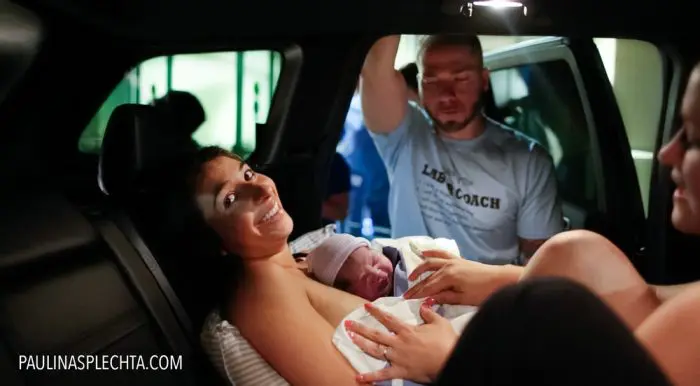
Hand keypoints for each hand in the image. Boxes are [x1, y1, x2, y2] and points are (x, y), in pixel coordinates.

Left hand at [345, 299, 457, 383]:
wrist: (451, 360)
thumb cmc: (446, 342)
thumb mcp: (440, 322)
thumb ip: (429, 314)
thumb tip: (423, 305)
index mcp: (407, 330)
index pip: (387, 318)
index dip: (376, 312)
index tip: (365, 305)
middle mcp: (398, 343)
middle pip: (376, 334)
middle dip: (360, 328)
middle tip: (348, 324)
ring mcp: (397, 357)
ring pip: (375, 351)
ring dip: (362, 345)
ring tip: (351, 339)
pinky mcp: (400, 371)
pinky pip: (383, 375)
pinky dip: (370, 377)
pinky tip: (358, 377)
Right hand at [403, 249, 517, 304]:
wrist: (500, 279)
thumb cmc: (483, 292)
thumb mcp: (463, 298)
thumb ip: (445, 297)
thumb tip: (428, 300)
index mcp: (448, 277)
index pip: (428, 287)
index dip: (417, 294)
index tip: (406, 300)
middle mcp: (448, 266)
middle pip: (427, 276)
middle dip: (416, 286)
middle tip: (406, 294)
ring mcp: (453, 261)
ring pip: (430, 263)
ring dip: (419, 269)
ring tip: (412, 276)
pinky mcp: (458, 259)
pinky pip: (441, 253)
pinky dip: (431, 252)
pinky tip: (423, 253)